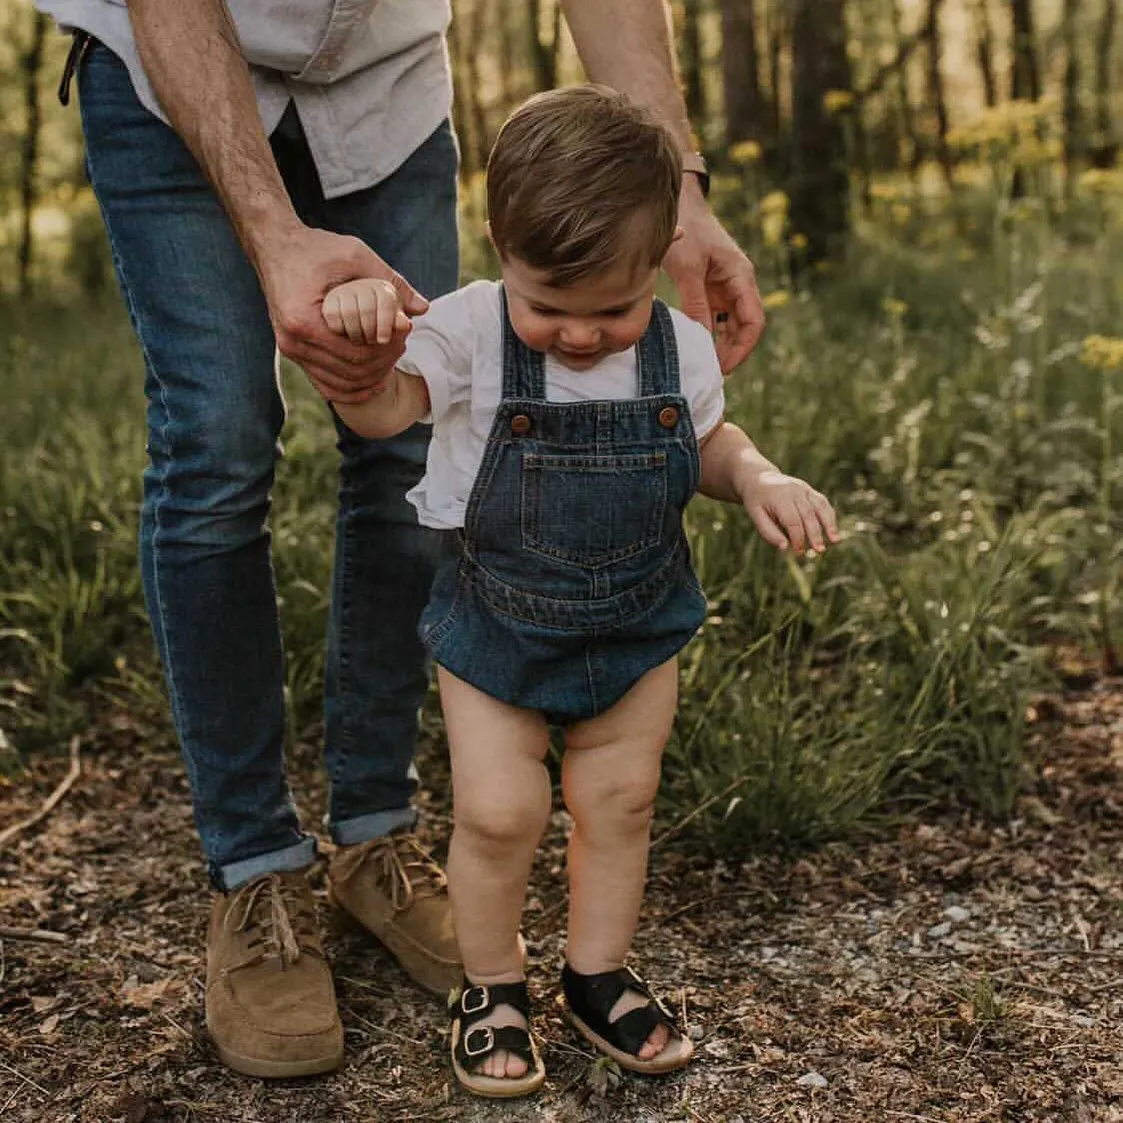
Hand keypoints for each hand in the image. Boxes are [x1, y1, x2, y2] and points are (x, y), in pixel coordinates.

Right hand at [255, 224, 427, 403]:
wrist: (275, 248)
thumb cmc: (315, 248)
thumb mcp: (355, 256)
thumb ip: (390, 282)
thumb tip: (422, 308)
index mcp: (303, 320)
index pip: (356, 354)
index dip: (386, 349)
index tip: (404, 332)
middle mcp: (293, 342)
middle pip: (351, 372)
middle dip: (383, 362)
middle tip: (402, 343)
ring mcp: (291, 351)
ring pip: (340, 384)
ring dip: (371, 376)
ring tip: (392, 355)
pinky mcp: (293, 353)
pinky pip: (326, 384)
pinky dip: (352, 388)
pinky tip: (376, 380)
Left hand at [662, 180, 764, 374]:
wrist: (680, 205)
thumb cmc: (686, 229)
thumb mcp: (687, 266)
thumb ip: (694, 301)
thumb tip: (701, 337)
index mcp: (741, 276)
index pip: (753, 321)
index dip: (742, 349)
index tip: (723, 367)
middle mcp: (738, 283)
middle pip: (744, 327)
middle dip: (731, 352)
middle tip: (710, 373)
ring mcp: (726, 286)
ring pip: (731, 325)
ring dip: (720, 345)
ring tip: (703, 365)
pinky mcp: (712, 287)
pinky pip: (716, 317)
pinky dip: (709, 333)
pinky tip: (696, 347)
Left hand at [738, 467, 839, 553]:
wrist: (759, 478)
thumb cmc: (757, 501)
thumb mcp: (755, 515)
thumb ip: (768, 532)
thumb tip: (785, 547)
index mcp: (779, 497)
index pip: (792, 520)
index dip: (797, 537)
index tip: (799, 551)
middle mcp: (794, 490)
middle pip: (808, 514)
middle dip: (815, 533)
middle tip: (819, 550)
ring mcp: (804, 488)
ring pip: (820, 506)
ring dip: (829, 524)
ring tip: (835, 540)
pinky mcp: (809, 490)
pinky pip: (823, 502)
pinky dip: (830, 516)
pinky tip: (833, 531)